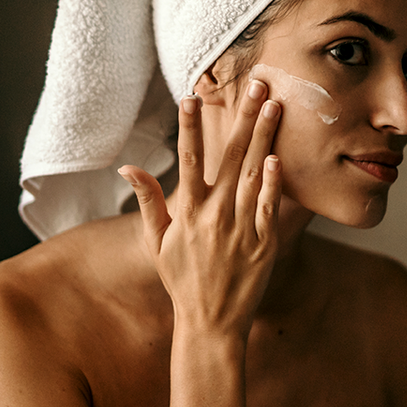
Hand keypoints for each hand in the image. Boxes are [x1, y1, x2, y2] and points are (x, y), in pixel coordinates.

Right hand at [119, 80, 283, 338]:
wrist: (211, 322)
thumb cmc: (182, 279)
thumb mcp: (157, 242)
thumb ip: (149, 201)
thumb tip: (128, 167)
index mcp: (188, 213)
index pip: (189, 160)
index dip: (190, 127)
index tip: (193, 96)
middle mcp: (215, 216)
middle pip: (230, 156)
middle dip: (243, 117)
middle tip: (257, 85)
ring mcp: (241, 229)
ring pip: (253, 174)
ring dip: (265, 137)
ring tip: (275, 105)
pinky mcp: (264, 244)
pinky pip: (269, 208)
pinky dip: (272, 183)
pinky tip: (277, 158)